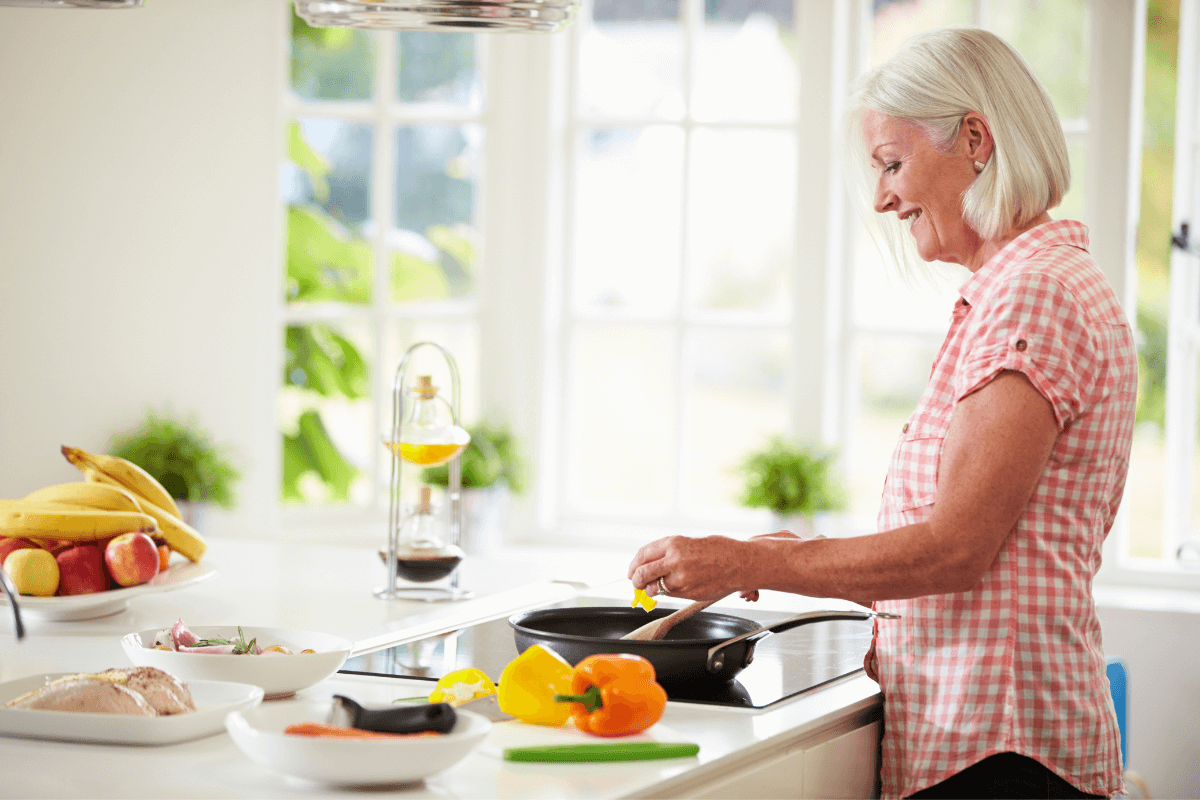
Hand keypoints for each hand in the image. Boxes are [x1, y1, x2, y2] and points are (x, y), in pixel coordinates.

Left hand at [627, 535, 754, 600]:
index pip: (643, 555)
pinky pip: (669, 594)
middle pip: (642, 573)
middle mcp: (673, 559)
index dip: (634, 565)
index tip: (632, 572)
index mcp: (673, 543)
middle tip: (636, 584)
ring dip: (650, 590)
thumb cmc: (718, 550)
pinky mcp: (687, 591)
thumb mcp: (690, 543)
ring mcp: (680, 577)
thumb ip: (670, 553)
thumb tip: (651, 564)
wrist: (740, 562)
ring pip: (653, 587)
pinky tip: (672, 589)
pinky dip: (666, 593)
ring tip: (652, 589)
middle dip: (636, 581)